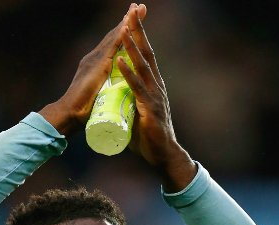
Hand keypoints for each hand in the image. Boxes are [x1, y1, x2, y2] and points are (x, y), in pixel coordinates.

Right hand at [39, 11, 127, 135]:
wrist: (70, 114)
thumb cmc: (82, 110)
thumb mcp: (97, 95)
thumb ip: (103, 88)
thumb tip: (110, 91)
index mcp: (96, 65)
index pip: (112, 45)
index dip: (123, 32)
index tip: (134, 20)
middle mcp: (94, 58)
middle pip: (114, 36)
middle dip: (127, 21)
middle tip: (139, 6)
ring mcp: (95, 60)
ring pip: (114, 37)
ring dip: (126, 22)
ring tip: (137, 9)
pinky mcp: (98, 66)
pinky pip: (111, 47)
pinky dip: (120, 36)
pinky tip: (128, 25)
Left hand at [118, 4, 196, 190]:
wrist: (163, 156)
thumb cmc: (149, 137)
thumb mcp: (137, 112)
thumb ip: (129, 102)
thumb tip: (116, 98)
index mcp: (153, 85)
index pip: (146, 55)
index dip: (139, 36)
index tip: (133, 17)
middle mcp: (157, 85)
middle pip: (146, 53)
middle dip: (138, 31)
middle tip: (133, 10)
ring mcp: (155, 96)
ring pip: (142, 66)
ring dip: (132, 46)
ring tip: (124, 28)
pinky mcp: (150, 108)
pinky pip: (136, 87)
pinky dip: (127, 73)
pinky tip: (120, 60)